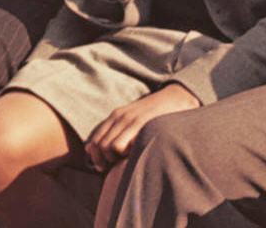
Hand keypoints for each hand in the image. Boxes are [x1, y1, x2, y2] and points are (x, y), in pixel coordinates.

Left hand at [85, 83, 200, 170]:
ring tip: (127, 157)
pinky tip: (135, 152)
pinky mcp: (138, 124)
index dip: (96, 157)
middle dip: (104, 160)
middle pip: (98, 146)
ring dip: (114, 157)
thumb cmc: (157, 115)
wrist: (177, 98)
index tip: (104, 166)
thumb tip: (88, 148)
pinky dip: (123, 154)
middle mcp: (119, 116)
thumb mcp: (133, 119)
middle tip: (115, 165)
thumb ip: (114, 131)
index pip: (94, 140)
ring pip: (107, 147)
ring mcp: (129, 120)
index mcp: (116, 115)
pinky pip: (118, 145)